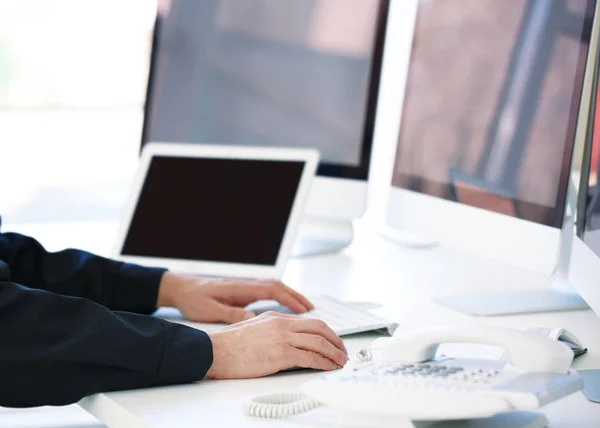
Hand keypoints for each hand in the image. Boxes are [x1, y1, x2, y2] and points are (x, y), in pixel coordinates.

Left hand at [157, 272, 313, 322]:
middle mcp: (247, 285)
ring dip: (291, 296)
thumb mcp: (211, 310)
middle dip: (297, 297)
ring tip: (306, 309)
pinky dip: (281, 298)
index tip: (304, 310)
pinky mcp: (243, 291)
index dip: (290, 300)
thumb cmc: (194, 299)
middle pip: (279, 287)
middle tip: (313, 309)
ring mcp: (246, 287)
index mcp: (241, 288)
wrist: (181, 288)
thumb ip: (232, 314)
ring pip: (275, 288)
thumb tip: (253, 318)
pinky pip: (268, 292)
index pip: (272, 290)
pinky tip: (285, 307)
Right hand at [206, 311, 347, 378]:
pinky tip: (329, 367)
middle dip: (336, 340)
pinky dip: (324, 363)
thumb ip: (271, 330)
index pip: (309, 322)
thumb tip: (285, 341)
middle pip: (319, 328)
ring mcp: (282, 338)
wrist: (214, 351)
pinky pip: (310, 357)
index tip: (332, 341)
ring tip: (341, 361)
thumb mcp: (253, 328)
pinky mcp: (281, 354)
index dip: (325, 332)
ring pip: (319, 342)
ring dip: (334, 353)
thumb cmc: (228, 345)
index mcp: (276, 317)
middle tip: (343, 351)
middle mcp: (282, 324)